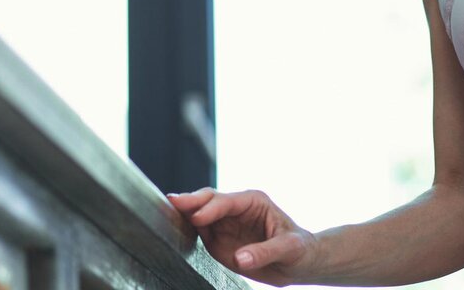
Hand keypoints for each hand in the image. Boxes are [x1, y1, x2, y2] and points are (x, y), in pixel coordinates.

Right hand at [166, 187, 319, 286]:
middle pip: (208, 200)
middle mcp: (236, 209)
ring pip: (198, 213)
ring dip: (183, 213)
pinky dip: (184, 228)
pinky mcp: (217, 238)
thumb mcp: (289, 249)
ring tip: (164, 214)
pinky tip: (171, 228)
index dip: (211, 207)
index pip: (227, 201)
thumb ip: (264, 253)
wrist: (298, 262)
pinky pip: (197, 231)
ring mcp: (225, 222)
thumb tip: (240, 260)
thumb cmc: (299, 249)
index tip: (196, 216)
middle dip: (191, 201)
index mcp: (254, 201)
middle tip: (172, 203)